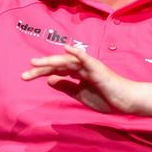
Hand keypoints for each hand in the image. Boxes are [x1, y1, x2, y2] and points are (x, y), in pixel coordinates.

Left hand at [21, 45, 137, 113]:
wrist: (126, 102)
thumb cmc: (107, 98)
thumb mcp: (81, 94)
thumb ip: (67, 86)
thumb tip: (50, 80)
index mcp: (77, 73)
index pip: (56, 70)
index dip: (41, 72)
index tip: (25, 76)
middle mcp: (82, 67)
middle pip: (58, 64)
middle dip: (41, 68)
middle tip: (25, 74)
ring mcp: (90, 66)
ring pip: (68, 61)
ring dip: (52, 61)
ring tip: (36, 63)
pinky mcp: (98, 69)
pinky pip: (86, 59)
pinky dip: (77, 53)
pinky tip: (66, 49)